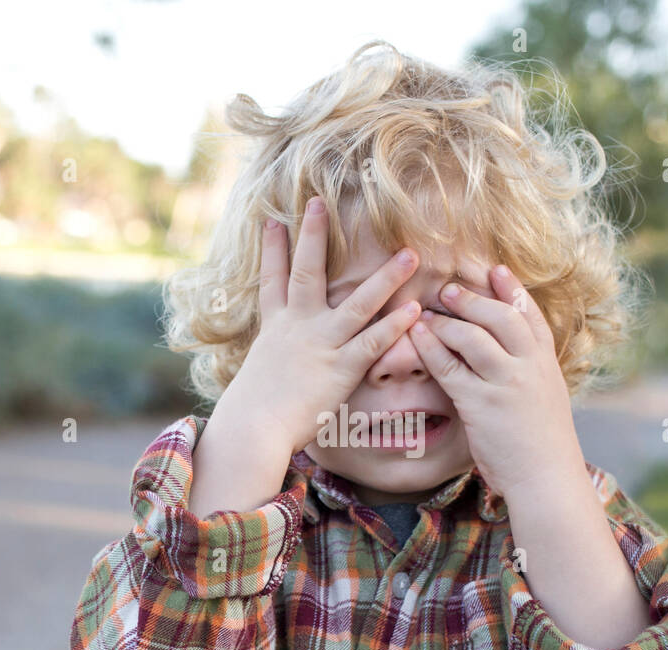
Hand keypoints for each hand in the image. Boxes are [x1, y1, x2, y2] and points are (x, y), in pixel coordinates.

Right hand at [221, 196, 422, 454]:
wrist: (252, 429)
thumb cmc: (253, 415)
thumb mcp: (259, 378)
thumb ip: (274, 364)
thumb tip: (273, 368)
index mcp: (275, 329)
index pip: (272, 280)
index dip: (272, 249)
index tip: (273, 219)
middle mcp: (297, 328)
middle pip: (306, 272)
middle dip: (313, 236)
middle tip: (319, 201)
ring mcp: (320, 345)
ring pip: (357, 303)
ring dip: (386, 277)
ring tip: (410, 254)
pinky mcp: (340, 369)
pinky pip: (372, 342)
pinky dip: (394, 326)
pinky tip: (415, 310)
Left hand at [407, 266, 583, 497]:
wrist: (547, 478)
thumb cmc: (542, 446)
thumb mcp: (546, 400)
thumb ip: (530, 375)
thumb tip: (511, 359)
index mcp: (546, 364)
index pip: (530, 316)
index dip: (512, 290)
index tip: (495, 270)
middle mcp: (529, 367)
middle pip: (501, 317)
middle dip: (473, 299)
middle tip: (449, 288)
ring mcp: (506, 384)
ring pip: (473, 337)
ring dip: (447, 320)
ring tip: (427, 312)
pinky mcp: (481, 404)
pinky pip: (449, 366)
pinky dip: (431, 347)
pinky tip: (417, 336)